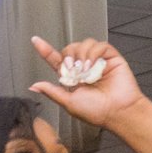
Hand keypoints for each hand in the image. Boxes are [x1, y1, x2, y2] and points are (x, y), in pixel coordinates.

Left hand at [26, 35, 143, 128]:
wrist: (117, 111)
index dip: (45, 50)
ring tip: (85, 70)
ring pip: (83, 44)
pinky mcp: (111, 57)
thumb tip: (34, 86)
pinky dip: (93, 53)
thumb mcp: (68, 102)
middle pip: (69, 49)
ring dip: (81, 55)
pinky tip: (93, 65)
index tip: (35, 41)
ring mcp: (97, 61)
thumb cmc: (96, 111)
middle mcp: (83, 68)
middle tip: (73, 71)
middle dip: (68, 57)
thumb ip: (52, 91)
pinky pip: (99, 45)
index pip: (56, 60)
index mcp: (72, 78)